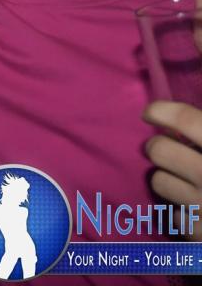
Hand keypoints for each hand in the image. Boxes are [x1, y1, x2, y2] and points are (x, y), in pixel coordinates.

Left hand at [144, 101, 201, 239]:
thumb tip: (189, 120)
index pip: (186, 120)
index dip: (163, 111)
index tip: (150, 112)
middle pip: (159, 149)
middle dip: (157, 146)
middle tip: (165, 147)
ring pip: (159, 180)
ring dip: (166, 176)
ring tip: (181, 178)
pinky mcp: (200, 236)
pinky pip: (171, 213)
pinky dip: (180, 208)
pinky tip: (196, 208)